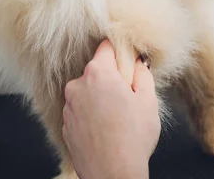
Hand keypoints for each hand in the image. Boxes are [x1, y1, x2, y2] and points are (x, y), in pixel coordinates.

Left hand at [63, 40, 160, 178]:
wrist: (111, 174)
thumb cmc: (132, 137)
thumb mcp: (148, 101)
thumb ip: (142, 74)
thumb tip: (138, 63)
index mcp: (98, 73)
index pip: (106, 47)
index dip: (119, 51)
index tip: (128, 60)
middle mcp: (77, 85)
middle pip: (96, 71)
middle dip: (111, 79)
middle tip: (128, 97)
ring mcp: (69, 106)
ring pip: (87, 92)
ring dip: (99, 99)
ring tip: (117, 119)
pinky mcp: (65, 125)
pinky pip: (80, 112)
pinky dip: (91, 116)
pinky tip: (105, 130)